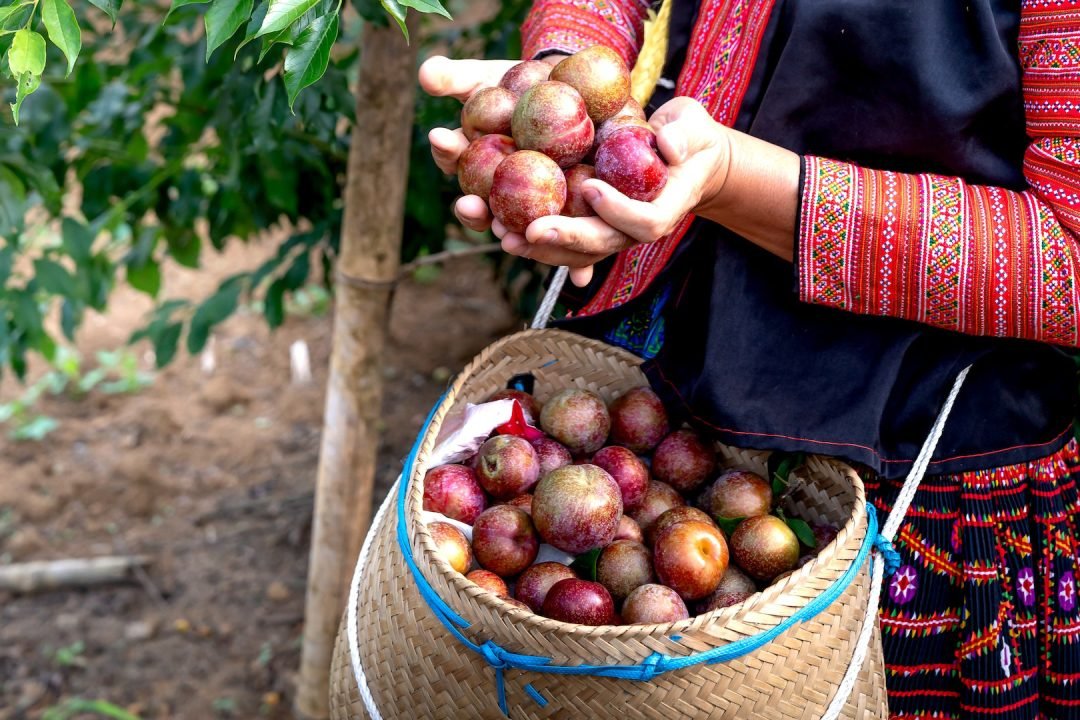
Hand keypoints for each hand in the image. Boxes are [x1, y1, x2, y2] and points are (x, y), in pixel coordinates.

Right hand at [418, 55, 561, 234]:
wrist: (566, 92)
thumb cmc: (516, 84)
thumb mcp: (485, 78)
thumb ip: (454, 78)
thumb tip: (425, 72)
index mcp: (469, 160)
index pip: (452, 158)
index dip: (446, 150)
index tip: (441, 136)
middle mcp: (494, 190)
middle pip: (480, 208)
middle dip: (472, 211)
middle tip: (468, 205)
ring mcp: (527, 205)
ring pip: (516, 226)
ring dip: (508, 233)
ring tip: (506, 237)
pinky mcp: (563, 210)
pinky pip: (560, 229)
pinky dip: (557, 239)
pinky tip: (560, 244)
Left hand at [494, 97, 729, 285]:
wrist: (682, 160)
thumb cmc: (688, 138)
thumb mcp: (693, 127)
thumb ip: (684, 134)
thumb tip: (668, 144)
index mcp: (665, 208)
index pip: (645, 222)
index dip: (618, 210)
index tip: (591, 187)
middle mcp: (634, 228)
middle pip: (601, 244)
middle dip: (566, 238)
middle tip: (531, 230)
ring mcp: (610, 232)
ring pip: (576, 252)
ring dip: (540, 248)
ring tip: (504, 236)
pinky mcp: (589, 225)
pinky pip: (561, 239)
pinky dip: (531, 237)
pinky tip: (498, 227)